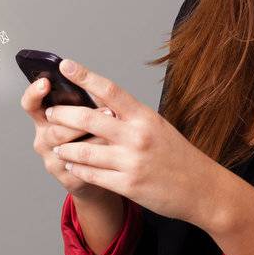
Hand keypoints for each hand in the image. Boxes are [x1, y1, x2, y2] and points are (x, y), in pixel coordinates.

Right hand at [19, 75, 117, 199]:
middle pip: (54, 127)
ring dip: (93, 135)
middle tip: (107, 110)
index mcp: (44, 119)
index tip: (45, 82)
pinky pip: (80, 165)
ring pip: (67, 146)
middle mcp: (43, 139)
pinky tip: (112, 149)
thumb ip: (83, 101)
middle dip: (80, 118)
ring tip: (114, 127)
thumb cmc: (91, 136)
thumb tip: (93, 81)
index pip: (30, 104)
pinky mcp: (66, 178)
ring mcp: (52, 160)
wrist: (99, 173)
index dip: (34, 93)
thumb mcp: (84, 115)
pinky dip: (97, 155)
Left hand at [43, 58, 227, 229]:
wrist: (204, 189)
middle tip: (50, 112)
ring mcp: (132, 161)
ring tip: (56, 142)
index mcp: (144, 117)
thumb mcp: (157, 126)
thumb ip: (130, 116)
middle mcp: (137, 136)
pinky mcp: (129, 185)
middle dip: (63, 114)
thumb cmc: (178, 155)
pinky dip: (77, 168)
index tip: (65, 65)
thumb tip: (99, 102)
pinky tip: (70, 163)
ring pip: (84, 149)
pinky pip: (92, 174)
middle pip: (89, 118)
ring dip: (65, 145)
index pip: (110, 90)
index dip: (85, 76)